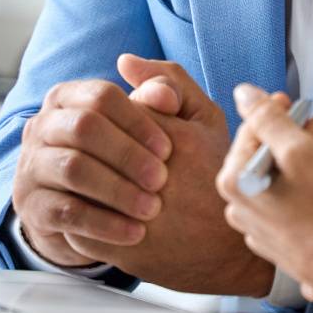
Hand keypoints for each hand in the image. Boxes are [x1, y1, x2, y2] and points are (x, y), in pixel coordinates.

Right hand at [12, 66, 177, 267]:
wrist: (91, 209)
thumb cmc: (128, 154)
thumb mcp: (150, 121)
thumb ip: (163, 97)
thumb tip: (164, 94)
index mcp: (67, 97)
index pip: (101, 96)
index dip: (138, 120)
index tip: (168, 148)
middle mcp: (42, 125)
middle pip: (84, 128)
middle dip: (127, 154)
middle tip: (161, 179)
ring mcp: (31, 166)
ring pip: (73, 169)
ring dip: (117, 189)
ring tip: (151, 207)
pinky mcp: (32, 206)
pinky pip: (67, 212)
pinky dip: (105, 224)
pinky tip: (135, 232)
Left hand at [61, 57, 273, 294]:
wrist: (232, 246)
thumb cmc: (218, 172)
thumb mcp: (206, 117)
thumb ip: (169, 80)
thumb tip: (123, 61)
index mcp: (176, 139)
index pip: (117, 114)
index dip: (119, 124)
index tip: (135, 137)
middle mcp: (156, 178)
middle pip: (94, 150)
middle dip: (95, 152)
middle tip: (109, 160)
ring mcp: (139, 217)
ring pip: (81, 187)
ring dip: (81, 183)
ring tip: (96, 182)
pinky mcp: (126, 251)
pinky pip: (80, 226)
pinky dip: (80, 216)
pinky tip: (96, 210)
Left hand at [217, 84, 312, 312]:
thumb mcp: (299, 150)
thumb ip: (267, 117)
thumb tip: (245, 94)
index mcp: (236, 182)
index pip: (253, 130)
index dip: (281, 110)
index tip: (300, 102)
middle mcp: (244, 206)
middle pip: (275, 152)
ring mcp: (264, 224)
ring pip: (292, 173)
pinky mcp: (285, 237)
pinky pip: (300, 196)